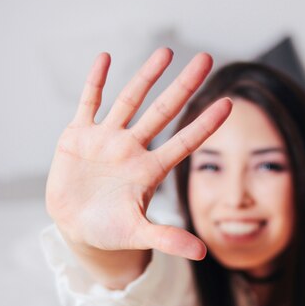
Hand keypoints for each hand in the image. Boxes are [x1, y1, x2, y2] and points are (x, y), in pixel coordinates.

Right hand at [46, 48, 231, 259]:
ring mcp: (106, 139)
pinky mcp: (78, 136)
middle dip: (183, 86)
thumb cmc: (110, 231)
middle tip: (206, 58)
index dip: (205, 124)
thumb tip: (202, 253)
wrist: (76, 227)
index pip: (184, 142)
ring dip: (145, 76)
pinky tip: (105, 58)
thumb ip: (168, 239)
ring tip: (166, 51)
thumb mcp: (138, 234)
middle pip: (162, 111)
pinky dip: (95, 82)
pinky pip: (89, 103)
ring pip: (129, 100)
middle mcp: (132, 148)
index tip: (228, 104)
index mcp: (149, 170)